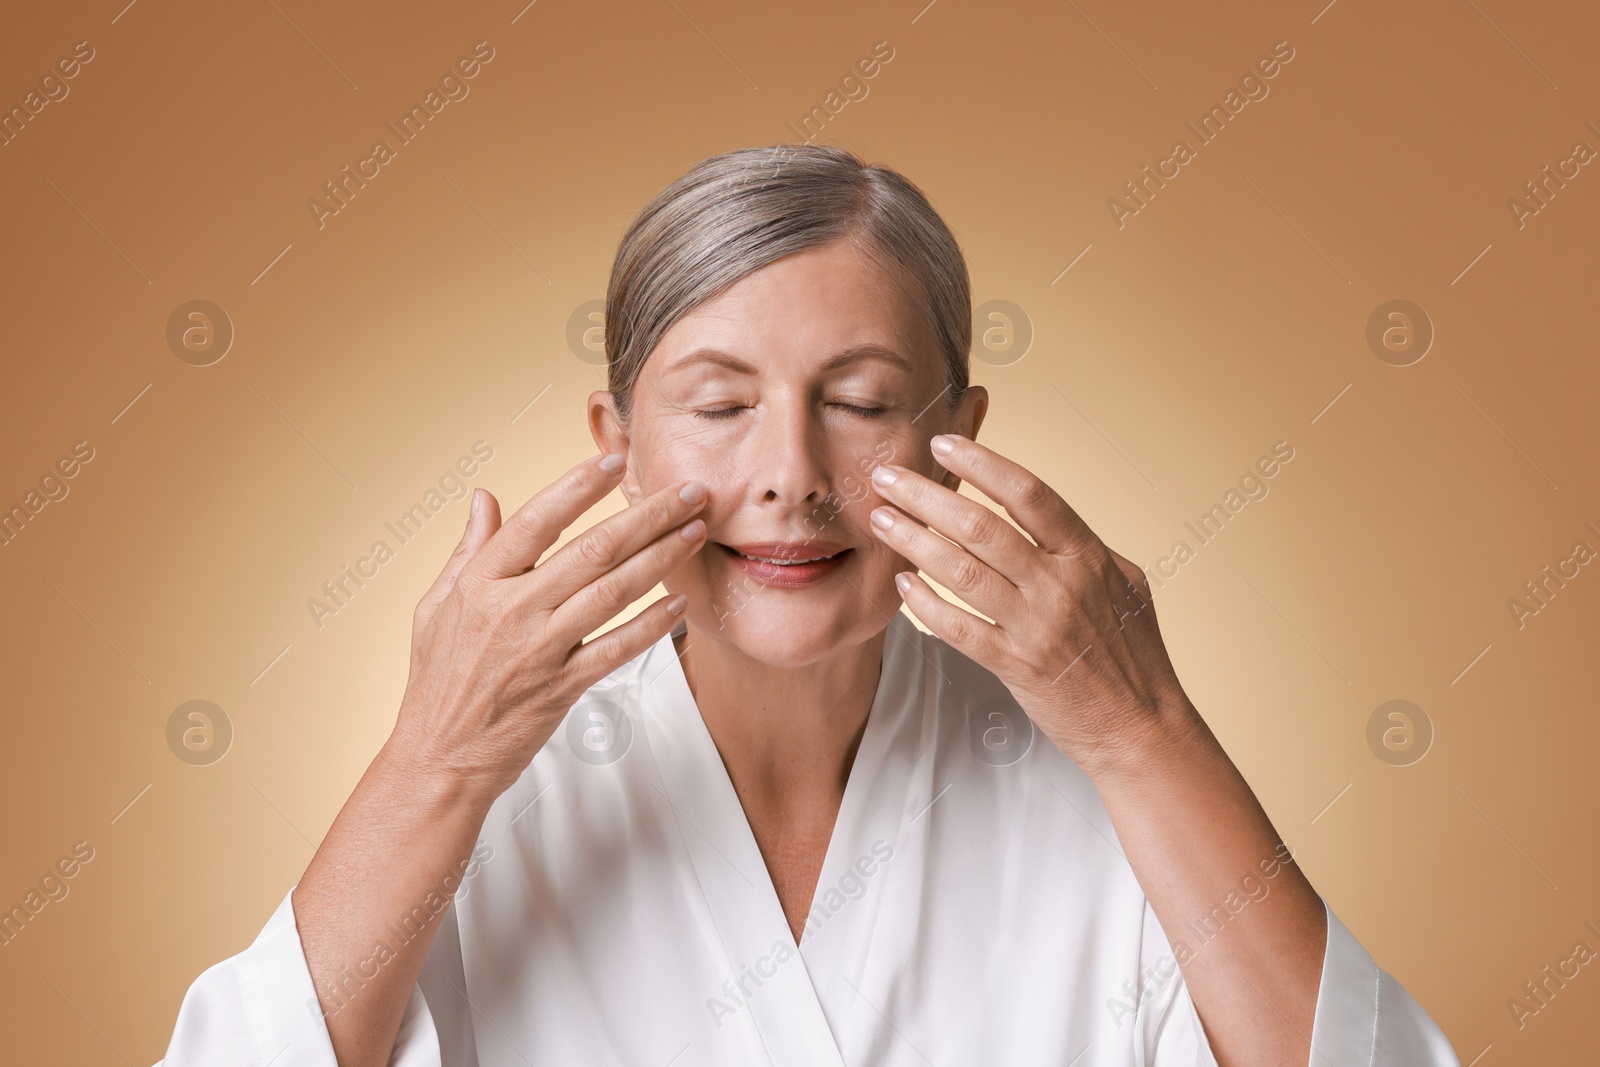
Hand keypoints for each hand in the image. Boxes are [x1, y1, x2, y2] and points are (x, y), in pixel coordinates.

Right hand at [387, 453, 708, 798]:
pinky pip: (617, 649)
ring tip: (694, 531)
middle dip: (647, 515)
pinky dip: (652, 626)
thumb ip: (466, 550)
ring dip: (660, 558)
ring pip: (613, 592)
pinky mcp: (563, 688)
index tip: (615, 460)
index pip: (536, 521)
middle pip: (592, 550)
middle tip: (688, 491)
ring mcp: (541, 650)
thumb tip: (483, 497)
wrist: (438, 759)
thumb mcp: (435, 607)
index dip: (578, 487)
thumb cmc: (437, 682)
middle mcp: (512, 610)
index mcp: (480, 583)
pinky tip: (682, 604)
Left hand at [867, 434, 1192, 773]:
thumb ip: (1083, 549)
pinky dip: (924, 604)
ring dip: (913, 541)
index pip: (1028, 494)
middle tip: (888, 476)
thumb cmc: (1135, 655)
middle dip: (927, 495)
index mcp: (1087, 556)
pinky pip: (957, 627)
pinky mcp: (1015, 666)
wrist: (1142, 727)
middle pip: (981, 526)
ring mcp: (1036, 626)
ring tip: (881, 520)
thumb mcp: (1126, 585)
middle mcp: (1060, 585)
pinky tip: (901, 585)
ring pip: (960, 571)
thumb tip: (1046, 517)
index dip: (982, 464)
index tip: (942, 444)